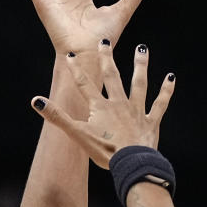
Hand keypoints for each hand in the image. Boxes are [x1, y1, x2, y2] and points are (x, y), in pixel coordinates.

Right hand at [30, 41, 174, 167]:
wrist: (132, 163)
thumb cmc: (105, 151)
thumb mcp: (77, 135)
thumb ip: (57, 117)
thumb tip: (36, 101)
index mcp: (100, 108)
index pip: (85, 85)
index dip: (76, 70)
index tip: (71, 55)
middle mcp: (119, 104)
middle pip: (113, 77)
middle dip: (108, 59)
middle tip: (105, 42)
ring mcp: (137, 111)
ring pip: (139, 84)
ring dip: (140, 66)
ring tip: (142, 49)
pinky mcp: (151, 122)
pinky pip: (160, 104)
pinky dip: (166, 91)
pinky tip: (171, 78)